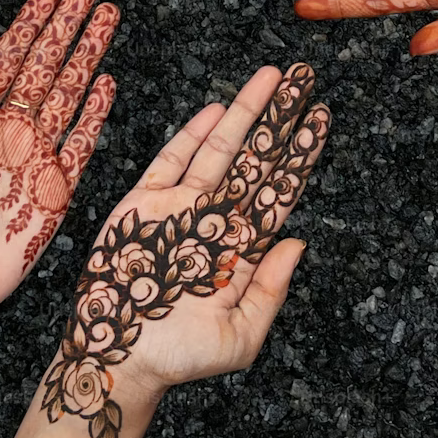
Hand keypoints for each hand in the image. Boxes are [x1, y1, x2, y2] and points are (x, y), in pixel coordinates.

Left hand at [0, 0, 116, 329]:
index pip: (7, 59)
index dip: (28, 24)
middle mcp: (7, 131)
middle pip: (45, 65)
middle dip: (67, 25)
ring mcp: (34, 157)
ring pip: (68, 94)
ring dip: (88, 55)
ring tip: (107, 16)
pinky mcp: (54, 191)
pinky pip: (80, 145)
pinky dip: (95, 115)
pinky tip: (107, 83)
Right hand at [39, 63, 329, 437]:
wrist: (116, 361)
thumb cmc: (179, 358)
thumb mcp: (239, 339)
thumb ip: (269, 292)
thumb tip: (298, 244)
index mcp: (241, 247)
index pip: (278, 190)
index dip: (300, 154)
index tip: (321, 119)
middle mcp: (215, 218)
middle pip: (256, 158)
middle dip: (280, 117)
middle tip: (305, 78)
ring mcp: (180, 206)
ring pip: (219, 149)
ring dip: (244, 112)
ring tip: (271, 77)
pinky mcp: (142, 203)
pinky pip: (171, 161)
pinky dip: (192, 135)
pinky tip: (216, 109)